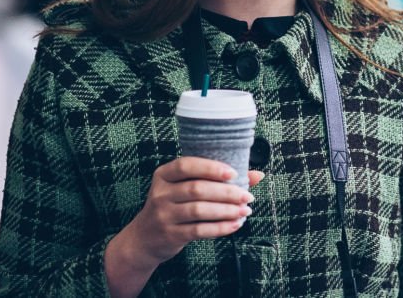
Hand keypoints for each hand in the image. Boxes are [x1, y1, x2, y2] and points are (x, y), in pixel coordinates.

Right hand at [123, 158, 264, 268]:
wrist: (144, 238)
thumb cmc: (173, 205)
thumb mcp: (185, 188)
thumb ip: (217, 179)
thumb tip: (258, 174)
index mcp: (164, 174)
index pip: (186, 165)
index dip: (211, 168)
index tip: (233, 173)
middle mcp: (160, 193)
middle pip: (197, 189)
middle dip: (226, 192)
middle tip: (247, 196)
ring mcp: (163, 215)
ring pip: (199, 210)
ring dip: (226, 210)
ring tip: (245, 210)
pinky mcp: (170, 234)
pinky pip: (199, 230)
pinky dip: (220, 228)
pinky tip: (235, 225)